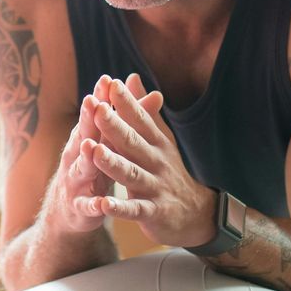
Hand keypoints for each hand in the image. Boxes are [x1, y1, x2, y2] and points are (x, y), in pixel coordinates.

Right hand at [44, 81, 118, 235]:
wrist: (69, 210)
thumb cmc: (95, 167)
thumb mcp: (111, 142)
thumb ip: (128, 117)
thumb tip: (145, 87)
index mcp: (87, 138)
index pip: (94, 115)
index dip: (100, 98)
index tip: (107, 79)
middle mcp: (77, 157)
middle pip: (84, 135)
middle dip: (88, 120)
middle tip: (93, 102)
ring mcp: (76, 182)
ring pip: (82, 168)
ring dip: (85, 157)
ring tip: (90, 146)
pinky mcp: (80, 208)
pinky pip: (86, 206)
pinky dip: (93, 205)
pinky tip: (100, 204)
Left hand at [80, 74, 213, 248]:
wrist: (196, 213)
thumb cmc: (168, 170)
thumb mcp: (159, 138)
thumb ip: (143, 110)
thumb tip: (131, 77)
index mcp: (156, 143)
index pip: (139, 119)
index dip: (125, 102)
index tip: (110, 83)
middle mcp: (156, 161)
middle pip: (133, 142)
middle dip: (114, 126)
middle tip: (96, 109)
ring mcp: (156, 187)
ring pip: (132, 174)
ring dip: (113, 163)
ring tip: (94, 152)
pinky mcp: (154, 212)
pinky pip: (135, 210)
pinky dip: (120, 208)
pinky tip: (104, 204)